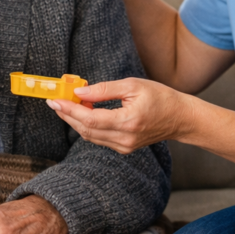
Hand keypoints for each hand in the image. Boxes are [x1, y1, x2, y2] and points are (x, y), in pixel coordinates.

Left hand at [47, 78, 193, 153]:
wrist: (179, 118)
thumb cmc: (159, 97)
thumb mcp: (132, 85)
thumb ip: (104, 89)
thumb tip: (79, 92)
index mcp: (128, 121)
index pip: (90, 119)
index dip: (69, 110)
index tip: (55, 100)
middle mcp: (125, 138)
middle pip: (86, 130)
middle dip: (67, 115)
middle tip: (55, 101)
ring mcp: (124, 146)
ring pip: (90, 136)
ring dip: (75, 121)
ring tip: (66, 104)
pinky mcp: (124, 148)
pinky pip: (99, 138)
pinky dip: (87, 126)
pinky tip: (83, 113)